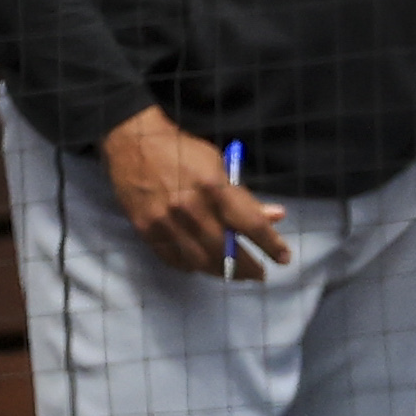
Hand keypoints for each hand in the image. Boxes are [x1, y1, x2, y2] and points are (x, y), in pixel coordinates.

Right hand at [100, 107, 291, 277]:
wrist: (133, 142)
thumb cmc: (181, 149)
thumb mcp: (219, 165)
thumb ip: (243, 196)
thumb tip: (275, 216)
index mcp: (214, 187)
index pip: (251, 225)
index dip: (271, 245)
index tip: (283, 258)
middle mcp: (190, 208)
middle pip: (227, 250)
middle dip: (248, 267)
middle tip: (259, 274)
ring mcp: (165, 221)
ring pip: (200, 261)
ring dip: (221, 271)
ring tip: (233, 272)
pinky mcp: (146, 228)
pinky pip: (173, 259)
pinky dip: (191, 266)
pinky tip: (201, 264)